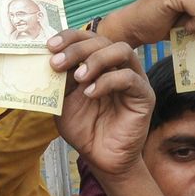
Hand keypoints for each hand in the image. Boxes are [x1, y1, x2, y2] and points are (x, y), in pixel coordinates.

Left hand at [49, 29, 153, 177]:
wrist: (100, 158)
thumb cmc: (84, 129)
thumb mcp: (63, 100)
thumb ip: (60, 79)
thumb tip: (49, 56)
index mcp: (99, 64)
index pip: (88, 38)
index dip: (70, 37)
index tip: (50, 46)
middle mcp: (118, 67)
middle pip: (103, 40)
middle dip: (77, 48)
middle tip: (58, 62)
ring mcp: (134, 79)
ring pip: (122, 50)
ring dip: (96, 59)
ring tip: (78, 77)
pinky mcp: (144, 96)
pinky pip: (129, 78)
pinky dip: (107, 81)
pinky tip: (90, 94)